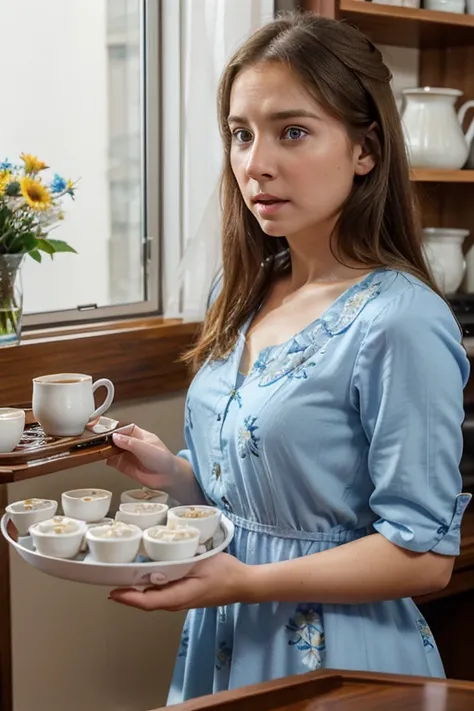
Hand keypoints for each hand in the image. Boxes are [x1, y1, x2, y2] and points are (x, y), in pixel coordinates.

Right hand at [106, 424, 178, 490]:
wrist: (168, 477)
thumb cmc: (163, 459)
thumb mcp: (145, 448)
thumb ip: (129, 442)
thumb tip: (115, 436)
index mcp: (140, 436)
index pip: (125, 428)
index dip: (116, 428)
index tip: (105, 428)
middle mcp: (134, 445)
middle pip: (118, 439)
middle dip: (108, 439)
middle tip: (98, 439)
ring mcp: (130, 456)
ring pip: (114, 451)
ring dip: (107, 450)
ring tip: (100, 449)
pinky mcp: (127, 467)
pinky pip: (115, 462)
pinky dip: (109, 460)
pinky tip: (105, 459)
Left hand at [108, 553, 251, 610]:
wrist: (243, 584)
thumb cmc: (224, 573)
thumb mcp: (203, 562)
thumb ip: (181, 564)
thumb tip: (158, 563)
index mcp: (179, 596)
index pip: (147, 602)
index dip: (127, 598)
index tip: (111, 591)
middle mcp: (176, 602)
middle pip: (146, 601)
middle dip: (127, 593)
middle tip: (110, 577)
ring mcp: (181, 600)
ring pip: (153, 598)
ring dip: (137, 590)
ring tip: (122, 574)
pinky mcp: (184, 595)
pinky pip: (162, 593)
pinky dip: (149, 586)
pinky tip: (146, 573)